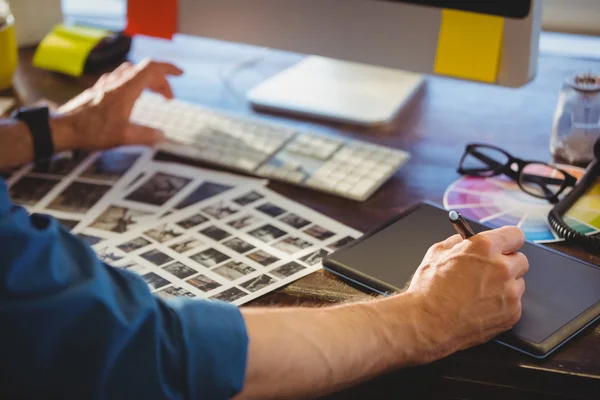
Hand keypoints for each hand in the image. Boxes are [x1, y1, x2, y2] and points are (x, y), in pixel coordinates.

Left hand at [55, 59, 182, 150]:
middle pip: (145, 71)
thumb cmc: (91, 131)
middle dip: (161, 82)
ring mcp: (106, 84)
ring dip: (147, 80)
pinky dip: (133, 83)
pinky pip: (120, 78)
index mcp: (126, 88)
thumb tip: (161, 136)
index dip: (168, 68)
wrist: (62, 128)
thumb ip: (146, 135)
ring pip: (132, 72)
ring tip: (153, 93)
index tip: (180, 74)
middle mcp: (117, 81)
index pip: (152, 68)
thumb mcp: (123, 136)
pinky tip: (131, 95)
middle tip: (169, 98)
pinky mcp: (98, 90)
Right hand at [405, 226, 527, 361]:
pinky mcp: (512, 314)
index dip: (508, 241)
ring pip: (518, 284)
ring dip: (505, 286)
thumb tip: (464, 241)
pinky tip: (481, 307)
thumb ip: (457, 242)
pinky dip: (501, 305)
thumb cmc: (429, 290)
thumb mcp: (436, 253)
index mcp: (484, 248)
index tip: (504, 246)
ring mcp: (510, 293)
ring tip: (481, 293)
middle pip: (521, 260)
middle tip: (489, 272)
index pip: (515, 235)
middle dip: (506, 264)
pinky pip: (514, 305)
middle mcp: (502, 268)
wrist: (427, 323)